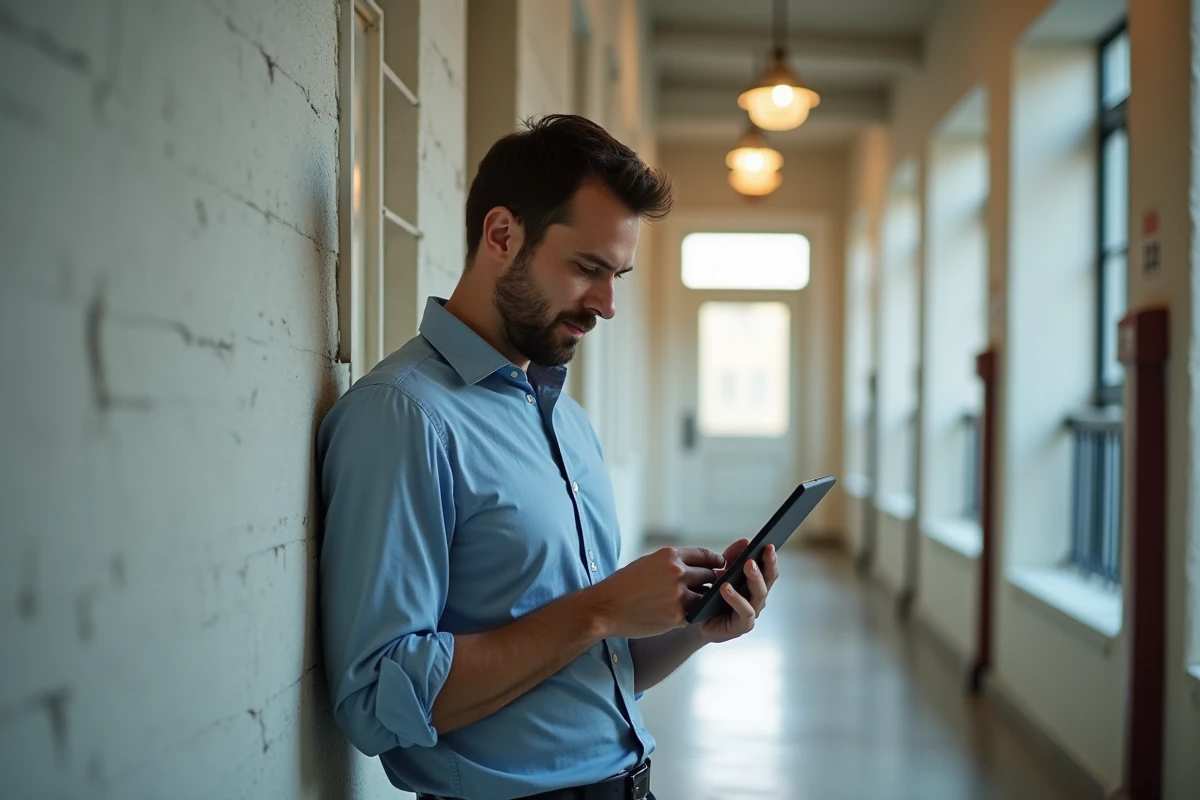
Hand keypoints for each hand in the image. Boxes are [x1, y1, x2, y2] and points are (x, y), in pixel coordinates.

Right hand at [589, 547, 724, 638]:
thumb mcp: (648, 562)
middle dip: (710, 581)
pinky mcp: (677, 617)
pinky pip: (695, 614)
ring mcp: (678, 596)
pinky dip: (693, 614)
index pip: (704, 554)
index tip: (720, 566)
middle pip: (709, 575)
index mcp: (669, 555)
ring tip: (697, 602)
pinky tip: (686, 614)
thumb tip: (694, 567)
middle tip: (710, 586)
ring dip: (703, 599)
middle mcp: (677, 573)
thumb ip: (672, 563)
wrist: (605, 608)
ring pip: (705, 596)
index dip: (715, 561)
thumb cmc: (624, 584)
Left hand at [698, 538, 778, 643]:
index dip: (770, 557)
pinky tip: (726, 588)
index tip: (768, 544)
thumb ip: (732, 557)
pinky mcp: (742, 626)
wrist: (698, 622)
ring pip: (759, 594)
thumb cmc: (712, 597)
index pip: (768, 569)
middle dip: (766, 564)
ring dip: (754, 578)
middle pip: (768, 580)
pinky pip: (744, 611)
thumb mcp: (721, 572)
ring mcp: (752, 612)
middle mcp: (757, 598)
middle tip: (762, 550)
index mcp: (755, 585)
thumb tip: (746, 540)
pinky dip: (736, 598)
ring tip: (746, 564)